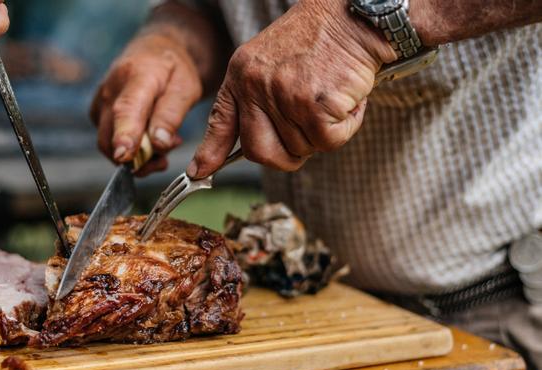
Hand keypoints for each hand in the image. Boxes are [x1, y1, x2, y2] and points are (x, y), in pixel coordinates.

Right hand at [90, 32, 202, 175]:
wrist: (155, 52)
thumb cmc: (173, 70)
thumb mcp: (186, 88)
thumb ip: (171, 115)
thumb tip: (158, 144)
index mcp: (137, 75)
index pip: (126, 109)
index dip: (125, 135)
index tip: (124, 155)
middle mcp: (111, 88)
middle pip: (111, 135)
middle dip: (138, 158)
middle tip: (166, 155)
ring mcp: (100, 101)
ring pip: (108, 143)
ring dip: (136, 157)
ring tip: (163, 143)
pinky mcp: (97, 113)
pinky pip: (108, 141)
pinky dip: (130, 150)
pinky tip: (149, 138)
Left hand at [186, 0, 396, 177]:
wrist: (352, 14)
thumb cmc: (318, 40)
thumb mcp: (271, 61)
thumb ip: (258, 98)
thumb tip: (252, 146)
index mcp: (241, 74)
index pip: (221, 121)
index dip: (210, 153)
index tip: (200, 172)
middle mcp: (255, 86)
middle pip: (260, 152)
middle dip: (285, 156)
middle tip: (306, 137)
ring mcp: (284, 97)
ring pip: (301, 149)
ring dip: (323, 133)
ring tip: (331, 97)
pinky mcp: (315, 106)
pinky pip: (329, 142)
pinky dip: (346, 127)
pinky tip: (348, 99)